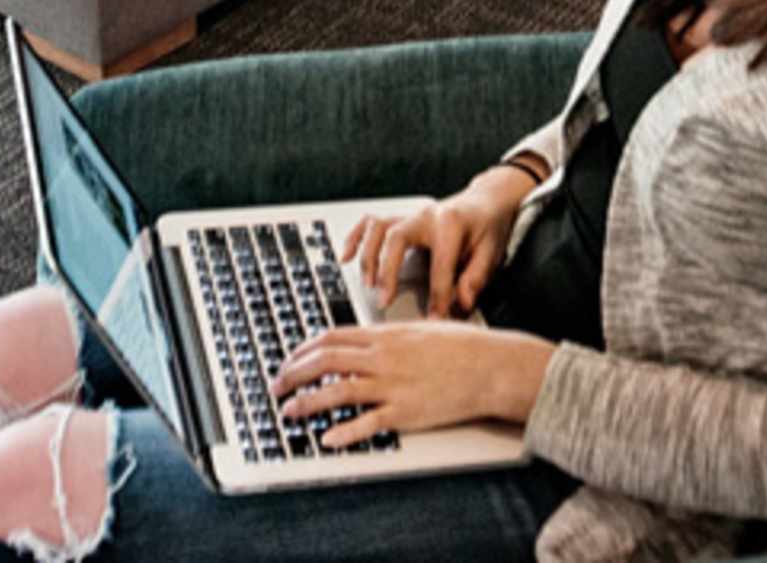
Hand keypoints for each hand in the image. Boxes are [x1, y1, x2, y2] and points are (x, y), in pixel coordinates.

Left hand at [273, 322, 555, 447]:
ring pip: (338, 391)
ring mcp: (392, 386)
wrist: (490, 365)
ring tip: (289, 411)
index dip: (302, 350)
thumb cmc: (462, 347)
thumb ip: (391, 336)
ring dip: (307, 402)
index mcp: (385, 336)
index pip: (331, 338)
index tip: (288, 359)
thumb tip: (368, 340)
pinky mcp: (405, 412)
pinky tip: (327, 438)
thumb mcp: (421, 329)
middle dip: (293, 374)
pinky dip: (345, 432)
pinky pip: (368, 422)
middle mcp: (383, 358)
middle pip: (325, 362)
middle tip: (276, 386)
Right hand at [342, 171, 529, 320]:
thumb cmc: (488, 228)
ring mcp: (411, 215)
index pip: (439, 265)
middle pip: (397, 238)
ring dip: (368, 255)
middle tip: (385, 301)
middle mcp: (427, 215)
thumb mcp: (491, 253)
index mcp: (452, 223)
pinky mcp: (402, 218)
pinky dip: (355, 238)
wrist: (486, 202)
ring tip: (367, 283)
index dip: (437, 297)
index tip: (434, 319)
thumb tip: (460, 303)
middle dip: (389, 272)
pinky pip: (371, 222)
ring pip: (379, 227)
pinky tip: (346, 256)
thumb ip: (475, 279)